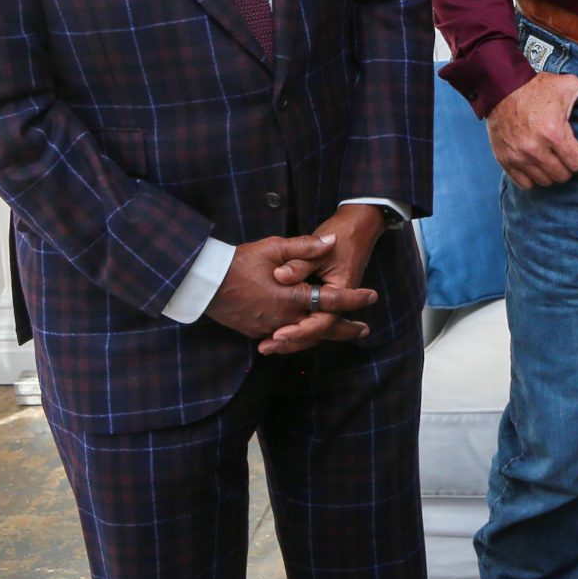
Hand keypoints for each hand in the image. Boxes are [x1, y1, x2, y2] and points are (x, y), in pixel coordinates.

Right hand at [205, 231, 377, 344]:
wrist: (204, 282)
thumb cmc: (239, 262)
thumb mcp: (273, 247)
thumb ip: (305, 246)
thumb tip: (331, 241)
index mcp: (292, 297)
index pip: (331, 301)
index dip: (354, 299)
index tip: (372, 296)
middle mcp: (284, 317)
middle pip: (322, 329)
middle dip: (345, 330)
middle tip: (364, 330)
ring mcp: (269, 327)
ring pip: (303, 336)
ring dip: (322, 335)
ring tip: (339, 334)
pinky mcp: (256, 331)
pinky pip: (284, 337)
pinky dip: (299, 336)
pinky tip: (306, 333)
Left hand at [260, 204, 392, 354]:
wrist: (358, 226)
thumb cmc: (341, 236)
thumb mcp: (321, 248)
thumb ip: (300, 262)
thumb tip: (279, 276)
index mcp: (340, 291)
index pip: (322, 320)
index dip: (300, 330)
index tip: (278, 333)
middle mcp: (337, 302)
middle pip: (317, 331)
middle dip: (292, 342)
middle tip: (266, 347)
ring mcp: (330, 301)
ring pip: (312, 328)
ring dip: (291, 338)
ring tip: (264, 346)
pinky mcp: (322, 298)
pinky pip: (309, 318)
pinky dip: (294, 325)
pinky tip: (273, 330)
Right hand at [487, 71, 577, 187]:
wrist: (502, 87)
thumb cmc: (537, 87)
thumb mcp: (567, 85)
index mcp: (553, 132)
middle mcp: (535, 148)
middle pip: (563, 175)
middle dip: (571, 166)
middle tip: (571, 154)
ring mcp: (518, 156)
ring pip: (545, 181)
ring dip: (553, 172)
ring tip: (556, 159)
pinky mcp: (504, 159)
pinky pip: (525, 183)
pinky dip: (534, 177)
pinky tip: (539, 164)